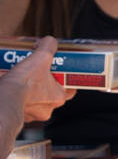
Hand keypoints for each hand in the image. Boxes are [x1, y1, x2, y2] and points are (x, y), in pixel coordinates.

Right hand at [0, 37, 68, 154]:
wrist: (3, 100)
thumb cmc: (23, 82)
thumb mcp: (41, 57)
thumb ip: (48, 46)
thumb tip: (49, 41)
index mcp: (59, 97)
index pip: (70, 89)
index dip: (64, 79)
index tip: (58, 72)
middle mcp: (48, 109)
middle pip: (51, 94)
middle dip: (44, 84)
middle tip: (37, 73)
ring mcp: (32, 114)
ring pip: (35, 101)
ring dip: (31, 92)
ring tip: (23, 79)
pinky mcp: (18, 116)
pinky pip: (21, 106)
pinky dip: (18, 98)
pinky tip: (13, 88)